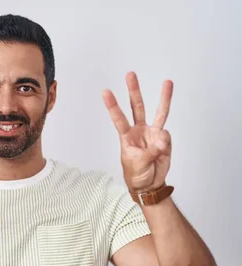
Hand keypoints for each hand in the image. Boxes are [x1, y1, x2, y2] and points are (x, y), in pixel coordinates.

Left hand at [102, 72, 172, 191]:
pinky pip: (167, 136)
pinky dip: (165, 144)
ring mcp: (153, 133)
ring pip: (159, 112)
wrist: (150, 184)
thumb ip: (151, 151)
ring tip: (168, 82)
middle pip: (137, 107)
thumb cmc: (137, 174)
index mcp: (127, 137)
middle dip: (134, 90)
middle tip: (130, 74)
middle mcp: (139, 131)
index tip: (105, 92)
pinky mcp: (165, 139)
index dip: (113, 105)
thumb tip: (163, 138)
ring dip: (163, 97)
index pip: (118, 118)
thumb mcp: (138, 164)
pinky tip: (160, 152)